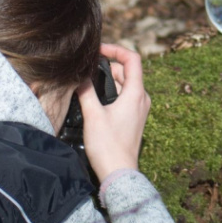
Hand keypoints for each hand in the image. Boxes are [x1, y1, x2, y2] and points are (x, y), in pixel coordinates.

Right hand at [77, 44, 150, 181]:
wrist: (119, 173)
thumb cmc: (107, 146)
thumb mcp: (93, 115)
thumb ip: (86, 91)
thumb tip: (79, 75)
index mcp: (136, 93)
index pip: (132, 59)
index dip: (116, 49)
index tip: (98, 50)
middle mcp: (142, 98)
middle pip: (127, 71)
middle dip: (107, 66)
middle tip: (86, 68)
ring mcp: (139, 109)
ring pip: (124, 84)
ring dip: (107, 80)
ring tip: (87, 83)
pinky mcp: (134, 118)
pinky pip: (124, 97)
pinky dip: (111, 92)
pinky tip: (95, 99)